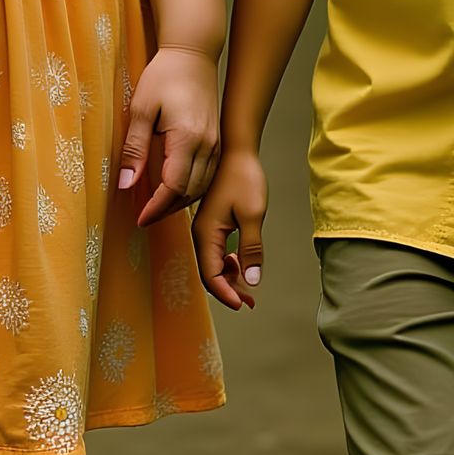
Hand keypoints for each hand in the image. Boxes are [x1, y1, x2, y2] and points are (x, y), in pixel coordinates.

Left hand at [116, 46, 218, 225]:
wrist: (193, 53)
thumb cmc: (164, 75)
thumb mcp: (141, 109)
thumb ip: (135, 148)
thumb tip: (126, 184)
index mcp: (188, 139)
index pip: (174, 187)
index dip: (156, 207)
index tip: (139, 218)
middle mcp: (207, 145)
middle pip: (190, 193)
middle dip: (166, 209)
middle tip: (144, 215)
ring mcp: (216, 143)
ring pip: (201, 187)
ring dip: (179, 201)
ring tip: (156, 206)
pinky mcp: (218, 140)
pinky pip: (207, 175)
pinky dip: (191, 188)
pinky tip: (175, 188)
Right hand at [192, 150, 267, 310]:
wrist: (237, 150)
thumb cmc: (243, 178)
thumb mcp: (252, 215)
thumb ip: (251, 249)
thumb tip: (251, 280)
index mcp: (206, 233)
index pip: (211, 275)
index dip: (226, 294)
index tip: (243, 304)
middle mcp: (201, 233)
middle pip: (210, 272)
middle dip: (229, 290)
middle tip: (250, 301)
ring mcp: (206, 228)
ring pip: (213, 263)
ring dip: (230, 277)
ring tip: (249, 287)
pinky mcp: (212, 222)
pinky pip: (216, 251)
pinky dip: (229, 263)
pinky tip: (241, 264)